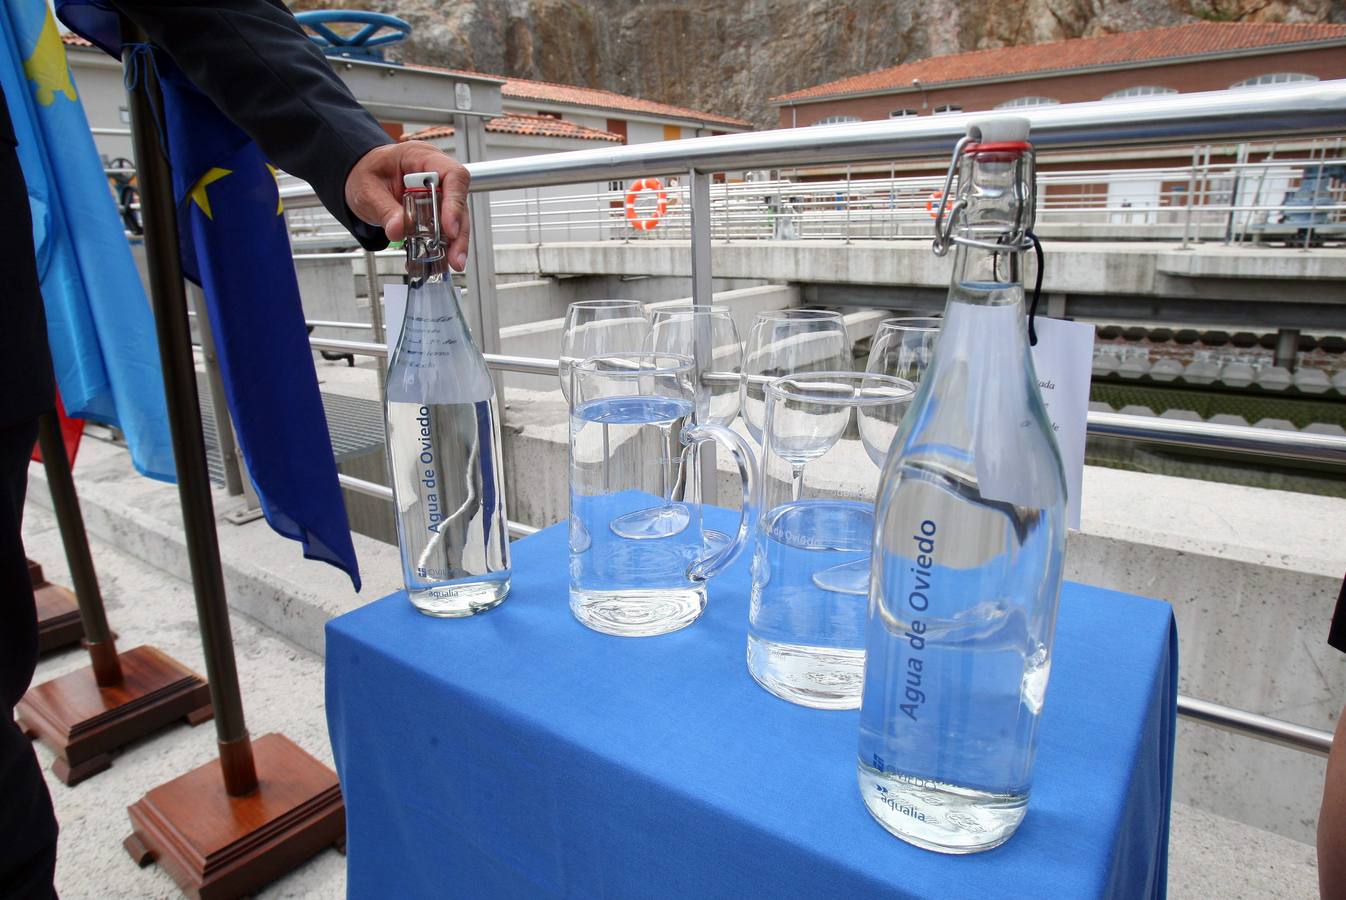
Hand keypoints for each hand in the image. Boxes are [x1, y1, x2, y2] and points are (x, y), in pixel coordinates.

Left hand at [345, 141, 470, 269]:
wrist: (361, 177)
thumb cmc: (367, 173)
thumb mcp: (368, 190)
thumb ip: (384, 209)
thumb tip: (399, 229)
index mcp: (421, 157)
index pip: (452, 175)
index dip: (455, 202)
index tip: (450, 228)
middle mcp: (435, 174)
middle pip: (459, 201)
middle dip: (459, 231)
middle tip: (455, 255)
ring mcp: (437, 193)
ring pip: (456, 218)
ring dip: (454, 242)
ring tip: (452, 261)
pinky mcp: (435, 210)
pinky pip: (443, 228)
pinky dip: (441, 245)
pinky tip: (437, 259)